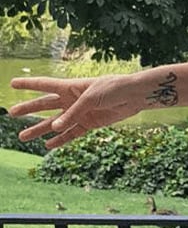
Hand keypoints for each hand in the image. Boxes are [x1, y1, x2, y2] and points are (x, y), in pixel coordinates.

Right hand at [8, 75, 141, 148]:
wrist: (135, 96)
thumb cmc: (114, 89)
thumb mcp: (91, 98)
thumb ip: (72, 113)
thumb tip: (54, 128)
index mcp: (71, 86)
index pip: (45, 85)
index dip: (29, 84)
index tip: (12, 83)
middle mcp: (72, 100)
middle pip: (45, 105)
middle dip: (29, 109)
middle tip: (11, 113)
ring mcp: (80, 113)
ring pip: (56, 123)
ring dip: (40, 129)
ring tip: (23, 137)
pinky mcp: (90, 124)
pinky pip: (71, 133)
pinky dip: (60, 140)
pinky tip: (48, 145)